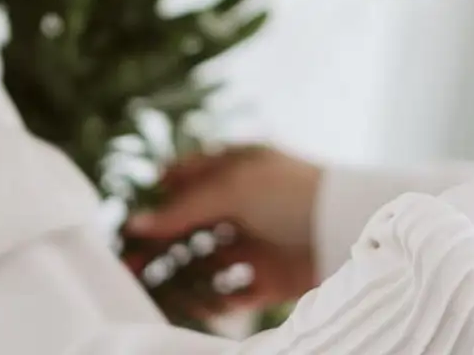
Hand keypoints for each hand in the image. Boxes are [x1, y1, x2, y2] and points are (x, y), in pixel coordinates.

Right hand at [126, 146, 321, 312]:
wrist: (345, 227)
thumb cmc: (291, 192)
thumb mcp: (232, 189)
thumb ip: (184, 208)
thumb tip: (138, 222)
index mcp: (237, 169)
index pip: (189, 177)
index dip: (159, 195)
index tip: (129, 215)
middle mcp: (244, 204)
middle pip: (193, 225)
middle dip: (161, 243)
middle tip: (128, 262)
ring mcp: (257, 241)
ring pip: (208, 262)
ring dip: (181, 275)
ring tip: (150, 288)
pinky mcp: (270, 276)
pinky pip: (233, 293)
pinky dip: (213, 301)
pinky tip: (195, 304)